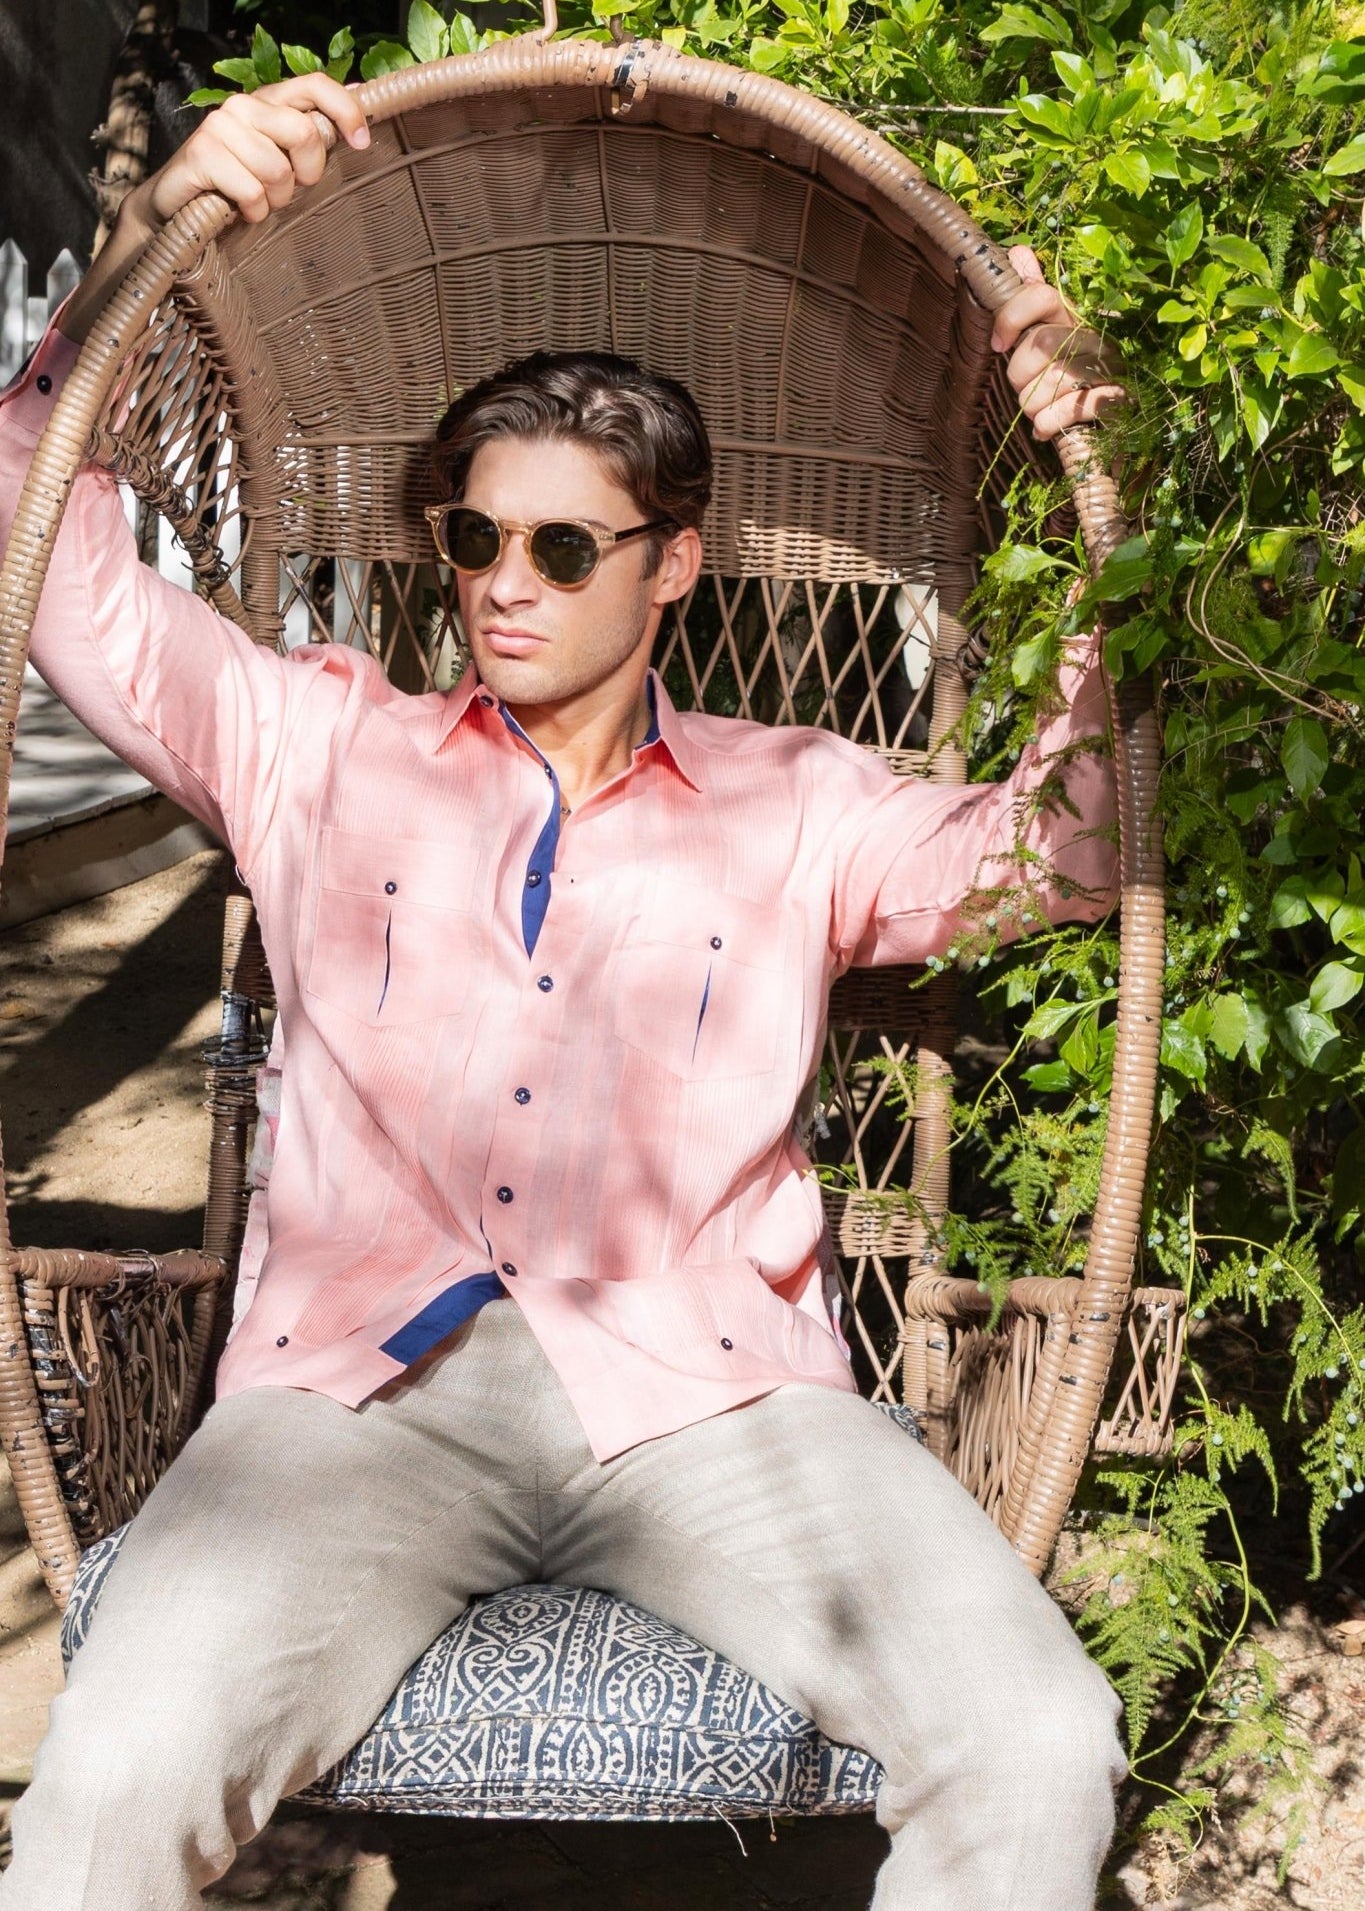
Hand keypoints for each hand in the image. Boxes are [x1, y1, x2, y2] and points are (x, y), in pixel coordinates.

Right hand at [138, 74, 369, 228]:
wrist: (179, 207)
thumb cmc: (238, 185)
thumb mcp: (281, 159)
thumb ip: (311, 132)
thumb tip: (358, 93)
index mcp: (268, 101)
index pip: (314, 84)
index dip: (345, 111)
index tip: (361, 143)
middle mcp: (244, 105)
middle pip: (303, 134)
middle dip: (307, 174)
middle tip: (288, 190)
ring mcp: (220, 126)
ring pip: (278, 171)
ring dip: (275, 200)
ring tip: (258, 201)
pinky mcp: (203, 153)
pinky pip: (252, 192)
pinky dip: (253, 211)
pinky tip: (240, 209)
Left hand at [991, 245, 1126, 442]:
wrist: (1094, 425)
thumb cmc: (1057, 380)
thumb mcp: (1039, 338)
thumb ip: (1027, 300)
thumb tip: (1019, 253)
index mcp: (1072, 317)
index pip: (1041, 295)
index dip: (1011, 317)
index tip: (999, 345)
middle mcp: (1093, 336)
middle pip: (1040, 343)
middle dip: (1018, 375)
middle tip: (1023, 388)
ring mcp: (1109, 367)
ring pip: (1051, 382)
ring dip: (1032, 406)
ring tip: (1037, 411)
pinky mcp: (1117, 399)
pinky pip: (1071, 409)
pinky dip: (1048, 424)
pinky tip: (1046, 427)